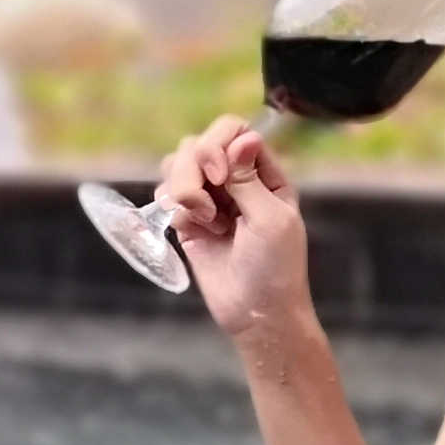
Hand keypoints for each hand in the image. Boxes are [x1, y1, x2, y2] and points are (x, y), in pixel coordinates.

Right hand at [152, 115, 308, 345]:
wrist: (256, 314)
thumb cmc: (276, 268)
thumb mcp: (270, 219)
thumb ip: (247, 178)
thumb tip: (243, 135)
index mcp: (264, 174)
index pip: (233, 131)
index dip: (218, 143)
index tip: (219, 173)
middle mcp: (235, 180)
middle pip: (198, 144)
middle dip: (194, 168)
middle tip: (207, 204)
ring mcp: (210, 199)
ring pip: (177, 166)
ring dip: (183, 188)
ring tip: (204, 219)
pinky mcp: (188, 221)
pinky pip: (168, 195)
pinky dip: (176, 208)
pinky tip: (196, 230)